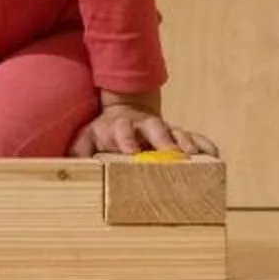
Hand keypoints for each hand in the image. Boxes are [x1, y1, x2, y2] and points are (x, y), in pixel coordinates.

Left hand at [70, 97, 217, 159]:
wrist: (125, 113)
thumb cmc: (104, 134)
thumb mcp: (87, 139)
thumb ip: (78, 151)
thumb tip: (65, 166)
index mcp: (121, 126)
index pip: (123, 129)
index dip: (125, 138)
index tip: (129, 150)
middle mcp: (145, 126)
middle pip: (156, 129)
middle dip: (163, 141)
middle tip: (172, 154)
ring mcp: (164, 130)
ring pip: (177, 133)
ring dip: (186, 143)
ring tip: (194, 156)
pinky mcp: (178, 136)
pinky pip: (195, 138)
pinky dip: (204, 145)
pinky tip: (214, 155)